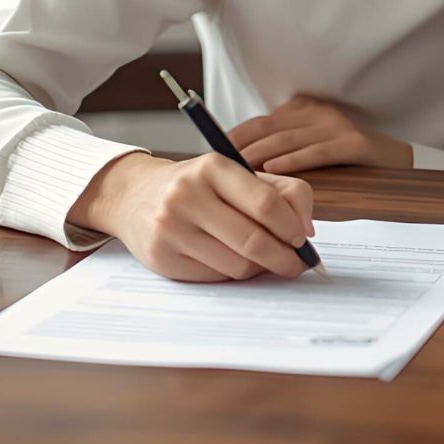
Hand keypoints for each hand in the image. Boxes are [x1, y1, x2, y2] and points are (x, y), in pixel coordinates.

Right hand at [67, 151, 315, 281]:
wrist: (136, 196)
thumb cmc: (201, 187)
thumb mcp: (241, 175)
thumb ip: (286, 193)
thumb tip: (307, 232)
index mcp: (214, 167)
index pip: (267, 204)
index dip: (292, 227)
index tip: (303, 239)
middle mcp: (187, 194)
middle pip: (254, 240)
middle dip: (285, 258)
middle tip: (297, 264)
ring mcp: (170, 227)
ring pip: (237, 265)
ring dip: (258, 267)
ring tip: (260, 258)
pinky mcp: (161, 257)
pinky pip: (215, 277)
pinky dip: (231, 273)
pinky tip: (228, 259)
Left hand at [228, 93, 411, 173]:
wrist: (395, 161)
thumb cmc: (346, 161)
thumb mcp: (309, 148)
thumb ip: (281, 149)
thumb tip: (238, 168)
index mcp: (303, 110)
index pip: (259, 122)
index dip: (233, 137)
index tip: (210, 154)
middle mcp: (317, 113)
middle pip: (269, 129)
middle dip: (241, 148)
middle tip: (217, 167)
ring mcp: (336, 125)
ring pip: (289, 139)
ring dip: (261, 155)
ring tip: (238, 170)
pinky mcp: (353, 142)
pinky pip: (317, 151)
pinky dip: (293, 160)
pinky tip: (274, 170)